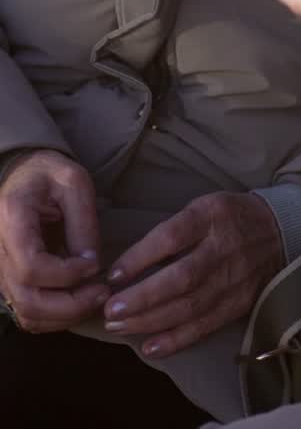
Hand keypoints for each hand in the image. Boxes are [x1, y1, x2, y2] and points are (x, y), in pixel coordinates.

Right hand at [0, 149, 105, 331]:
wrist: (24, 173)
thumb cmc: (49, 173)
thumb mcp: (74, 183)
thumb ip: (82, 222)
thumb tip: (91, 264)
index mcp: (12, 220)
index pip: (31, 266)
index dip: (66, 275)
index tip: (94, 264)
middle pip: (26, 299)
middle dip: (69, 305)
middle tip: (101, 293)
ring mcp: (1, 269)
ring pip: (25, 312)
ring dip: (63, 316)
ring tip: (94, 298)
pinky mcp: (10, 279)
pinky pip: (26, 311)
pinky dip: (53, 317)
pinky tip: (78, 302)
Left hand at [103, 192, 282, 357]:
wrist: (278, 231)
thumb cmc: (228, 217)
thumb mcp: (203, 207)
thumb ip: (173, 231)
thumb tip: (129, 264)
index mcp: (211, 216)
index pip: (172, 237)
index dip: (140, 257)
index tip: (114, 274)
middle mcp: (223, 248)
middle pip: (180, 278)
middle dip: (142, 297)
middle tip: (110, 309)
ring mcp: (233, 279)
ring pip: (190, 306)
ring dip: (151, 321)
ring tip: (119, 326)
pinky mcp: (239, 303)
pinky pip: (205, 326)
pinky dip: (176, 340)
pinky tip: (150, 347)